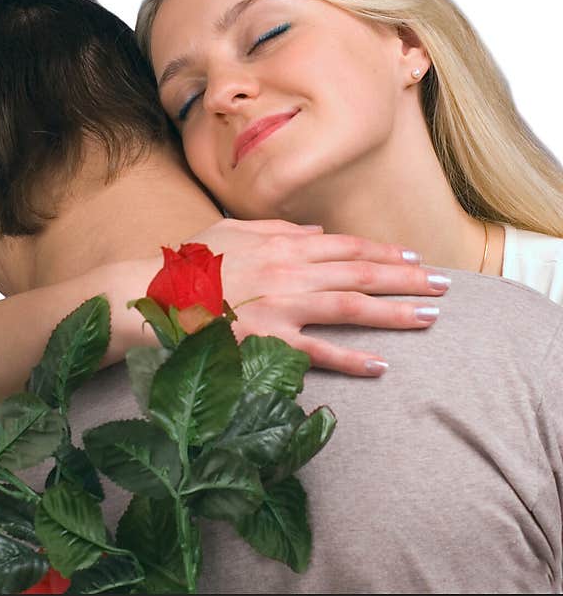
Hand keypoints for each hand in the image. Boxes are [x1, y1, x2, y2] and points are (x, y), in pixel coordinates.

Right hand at [186, 218, 448, 375]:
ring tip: (429, 318)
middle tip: (444, 286)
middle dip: (406, 279)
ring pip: (349, 307)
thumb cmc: (188, 262)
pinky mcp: (265, 341)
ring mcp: (280, 306)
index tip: (414, 258)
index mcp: (280, 245)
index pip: (345, 247)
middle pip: (359, 274)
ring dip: (393, 312)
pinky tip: (380, 365)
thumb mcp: (230, 231)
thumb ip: (276, 229)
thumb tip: (315, 231)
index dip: (384, 253)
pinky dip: (350, 359)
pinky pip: (316, 351)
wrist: (151, 293)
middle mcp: (288, 272)